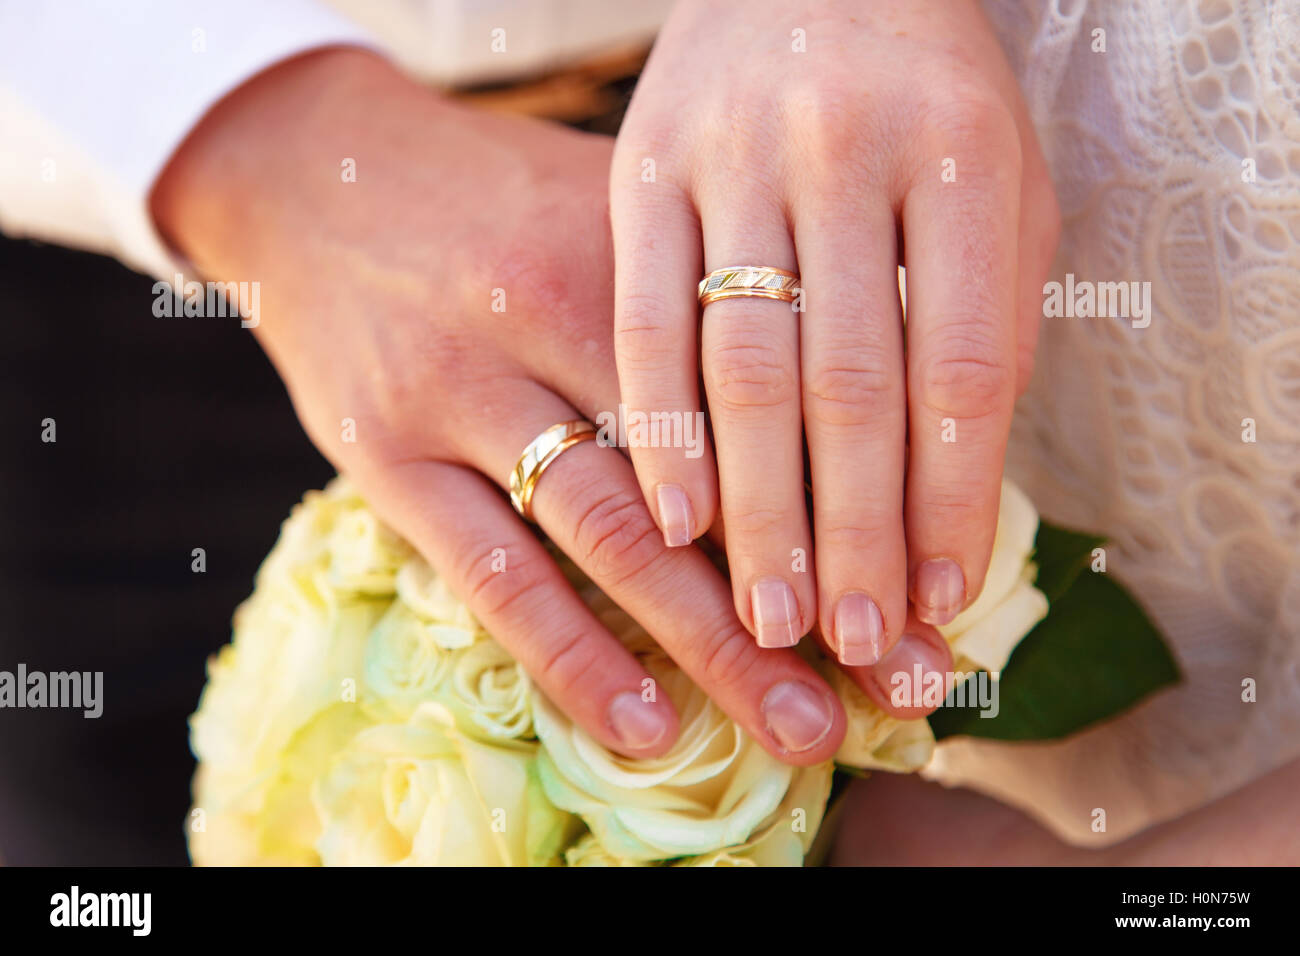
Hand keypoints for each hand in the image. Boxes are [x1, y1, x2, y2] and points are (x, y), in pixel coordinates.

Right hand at [150, 48, 890, 763]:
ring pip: (612, 535)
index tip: (934, 590)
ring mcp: (463, 390)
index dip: (860, 496)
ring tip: (803, 728)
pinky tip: (646, 724)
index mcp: (636, 248)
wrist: (321, 175)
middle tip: (908, 685)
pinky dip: (573, 653)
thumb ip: (715, 287)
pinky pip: (491, 571)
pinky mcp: (386, 454)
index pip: (769, 391)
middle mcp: (552, 313)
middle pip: (709, 474)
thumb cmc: (499, 200)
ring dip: (715, 644)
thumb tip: (853, 387)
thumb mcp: (618, 202)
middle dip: (816, 590)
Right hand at [610, 0, 1059, 686]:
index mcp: (948, 147)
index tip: (942, 601)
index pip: (959, 365)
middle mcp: (827, 153)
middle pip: (844, 389)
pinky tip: (679, 529)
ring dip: (758, 513)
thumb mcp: (983, 173)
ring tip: (774, 628)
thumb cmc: (906, 87)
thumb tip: (960, 486)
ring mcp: (725, 162)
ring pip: (735, 380)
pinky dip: (662, 439)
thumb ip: (981, 312)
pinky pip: (639, 328)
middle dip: (853, 537)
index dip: (954, 501)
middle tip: (856, 651)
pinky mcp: (623, 184)